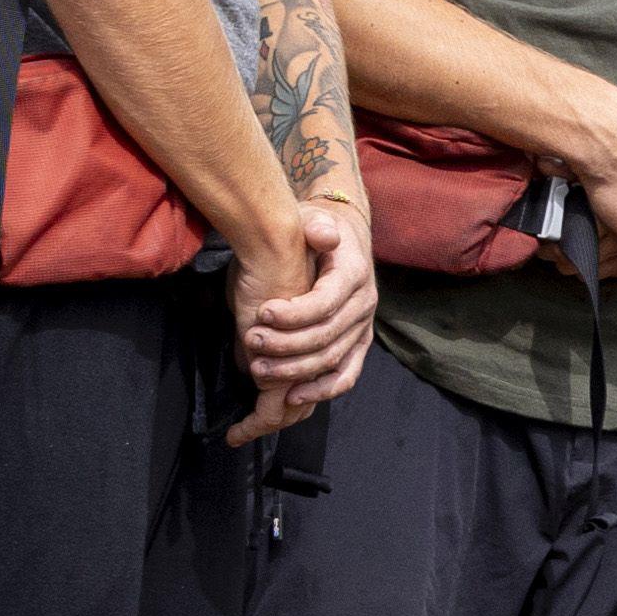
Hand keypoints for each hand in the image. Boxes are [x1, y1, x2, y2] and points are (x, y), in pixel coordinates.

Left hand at [229, 194, 375, 439]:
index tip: (262, 313)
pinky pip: (346, 375)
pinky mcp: (358, 343)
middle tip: (252, 342)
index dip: (295, 313)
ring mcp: (363, 327)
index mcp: (354, 273)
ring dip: (296, 370)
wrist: (342, 236)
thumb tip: (325, 234)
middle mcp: (365, 303)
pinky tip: (291, 397)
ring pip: (333, 359)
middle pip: (328, 336)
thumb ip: (317, 225)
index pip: (327, 301)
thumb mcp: (313, 218)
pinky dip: (321, 389)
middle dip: (287, 345)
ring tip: (259, 371)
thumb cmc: (316, 228)